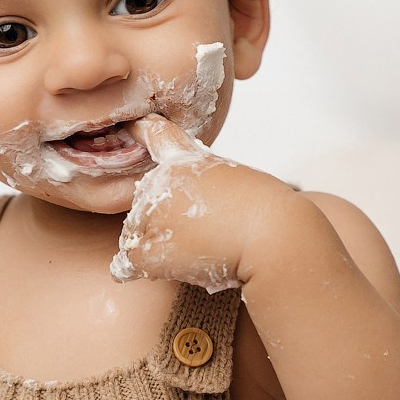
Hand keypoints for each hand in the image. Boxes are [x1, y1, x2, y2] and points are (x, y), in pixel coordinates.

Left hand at [110, 114, 298, 291]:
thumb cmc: (267, 214)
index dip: (143, 131)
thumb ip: (205, 186)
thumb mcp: (238, 181)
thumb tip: (187, 212)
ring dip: (158, 248)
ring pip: (136, 236)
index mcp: (185, 160)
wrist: (272, 238)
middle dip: (164, 221)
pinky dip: (141, 271)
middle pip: (145, 204)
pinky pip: (127, 264)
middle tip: (204, 233)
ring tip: (198, 251)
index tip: (134, 127)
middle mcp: (159, 181)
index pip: (157, 135)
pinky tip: (167, 269)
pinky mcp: (146, 249)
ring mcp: (149, 214)